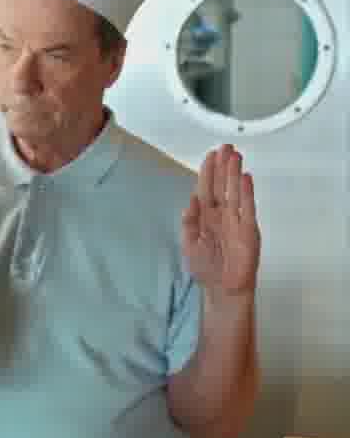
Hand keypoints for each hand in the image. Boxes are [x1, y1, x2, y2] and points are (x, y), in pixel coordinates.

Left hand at [182, 145, 260, 298]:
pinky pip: (247, 208)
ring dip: (234, 174)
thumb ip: (188, 222)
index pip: (207, 189)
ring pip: (234, 192)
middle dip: (223, 166)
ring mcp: (236, 221)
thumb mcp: (188, 244)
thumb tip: (190, 200)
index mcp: (205, 218)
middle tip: (225, 148)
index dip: (208, 172)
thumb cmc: (206, 269)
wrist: (223, 289)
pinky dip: (246, 194)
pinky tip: (245, 179)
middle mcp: (221, 216)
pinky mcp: (248, 230)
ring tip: (235, 156)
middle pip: (222, 186)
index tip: (210, 156)